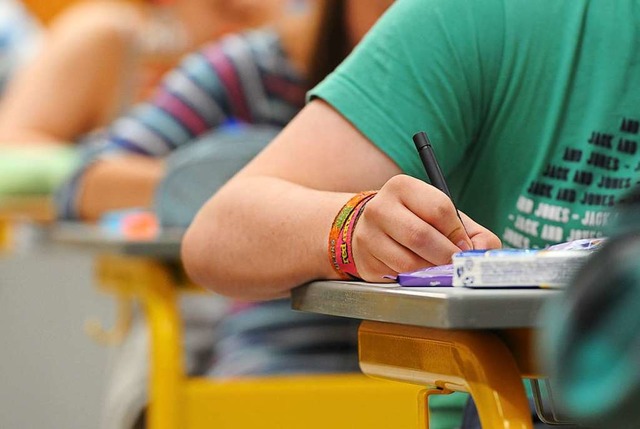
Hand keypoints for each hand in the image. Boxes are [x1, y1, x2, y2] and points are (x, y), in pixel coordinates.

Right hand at [352, 174, 500, 281]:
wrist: (370, 227)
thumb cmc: (414, 220)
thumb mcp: (442, 215)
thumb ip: (472, 232)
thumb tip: (482, 253)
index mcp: (402, 187)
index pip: (439, 209)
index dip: (458, 233)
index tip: (464, 246)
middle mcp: (380, 208)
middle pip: (420, 236)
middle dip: (446, 256)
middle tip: (455, 264)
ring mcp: (368, 236)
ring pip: (408, 263)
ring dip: (430, 271)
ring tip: (435, 267)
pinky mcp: (365, 262)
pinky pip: (397, 277)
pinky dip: (413, 279)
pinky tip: (415, 270)